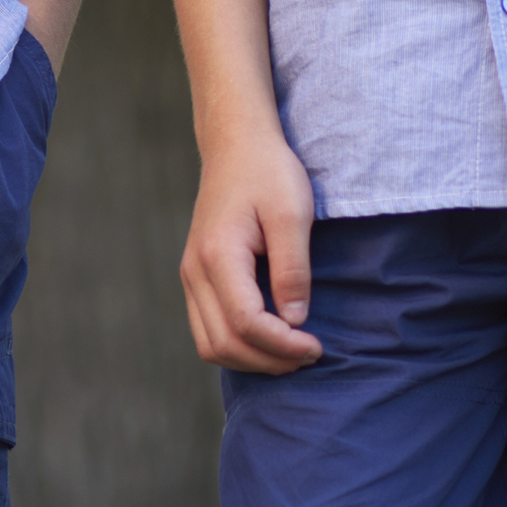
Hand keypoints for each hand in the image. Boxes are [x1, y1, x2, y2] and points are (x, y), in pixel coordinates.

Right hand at [180, 130, 322, 374]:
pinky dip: (237, 345)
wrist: (236, 146)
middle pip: (223, 344)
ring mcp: (190, 276)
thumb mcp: (292, 214)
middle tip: (309, 353)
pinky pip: (208, 330)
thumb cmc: (268, 173)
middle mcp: (194, 271)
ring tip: (290, 352)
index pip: (246, 322)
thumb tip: (295, 321)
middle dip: (268, 360)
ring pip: (210, 345)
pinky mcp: (195, 278)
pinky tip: (270, 338)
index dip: (283, 345)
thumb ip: (292, 270)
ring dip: (251, 360)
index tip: (317, 345)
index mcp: (218, 255)